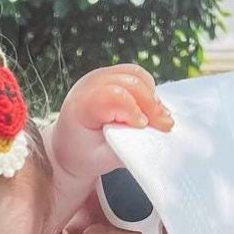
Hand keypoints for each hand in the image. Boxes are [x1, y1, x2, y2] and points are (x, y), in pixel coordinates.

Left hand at [51, 64, 173, 182]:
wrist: (69, 146)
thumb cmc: (83, 154)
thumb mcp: (103, 159)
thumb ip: (126, 147)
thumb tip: (152, 135)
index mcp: (80, 106)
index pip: (112, 96)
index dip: (132, 109)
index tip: (143, 127)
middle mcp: (89, 85)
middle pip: (129, 82)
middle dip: (151, 104)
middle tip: (164, 126)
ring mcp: (100, 77)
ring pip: (136, 75)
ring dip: (152, 96)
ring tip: (159, 119)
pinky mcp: (110, 75)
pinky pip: (136, 75)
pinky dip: (148, 91)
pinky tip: (151, 110)